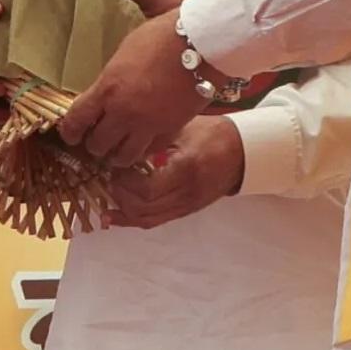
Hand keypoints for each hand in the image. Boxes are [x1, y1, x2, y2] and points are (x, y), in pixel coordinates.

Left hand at [57, 12, 216, 169]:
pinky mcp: (170, 130)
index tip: (71, 135)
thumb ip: (111, 79)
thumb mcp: (124, 52)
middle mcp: (124, 111)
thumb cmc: (162, 37)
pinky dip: (142, 151)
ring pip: (123, 157)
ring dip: (117, 154)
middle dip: (94, 143)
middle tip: (98, 139)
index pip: (76, 120)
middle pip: (97, 144)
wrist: (201, 43)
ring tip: (118, 148)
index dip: (70, 131)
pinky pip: (149, 152)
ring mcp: (148, 124)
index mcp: (107, 88)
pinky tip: (142, 143)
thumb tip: (104, 92)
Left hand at [107, 117, 245, 229]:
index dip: (123, 182)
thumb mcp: (183, 128)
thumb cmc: (213, 134)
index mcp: (186, 169)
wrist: (243, 152)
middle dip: (119, 195)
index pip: (146, 188)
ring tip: (108, 195)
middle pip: (143, 208)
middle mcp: (187, 192)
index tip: (113, 166)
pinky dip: (133, 219)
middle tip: (108, 177)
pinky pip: (155, 220)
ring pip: (147, 219)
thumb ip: (154, 139)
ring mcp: (187, 205)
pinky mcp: (187, 210)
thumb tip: (119, 145)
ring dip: (123, 210)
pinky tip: (114, 215)